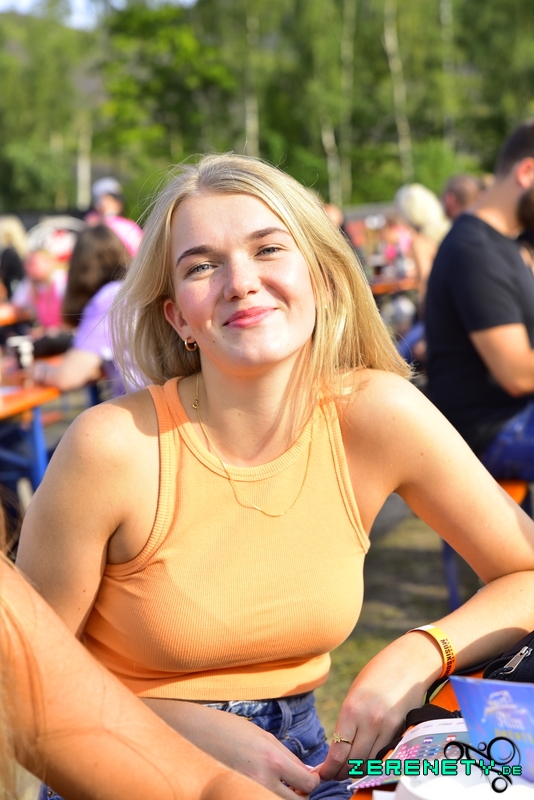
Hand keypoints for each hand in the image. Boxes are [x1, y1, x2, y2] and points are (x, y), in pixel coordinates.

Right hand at [143, 698, 319, 799]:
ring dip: (284, 797)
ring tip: (279, 786)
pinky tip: (263, 788)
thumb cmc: (231, 729)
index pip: (308, 783)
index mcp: (272, 758)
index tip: (310, 777)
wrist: (195, 733)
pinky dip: (266, 797)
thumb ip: (288, 758)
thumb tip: (307, 775)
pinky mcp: (234, 795)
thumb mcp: (263, 737)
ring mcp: (247, 790)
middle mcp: (262, 779)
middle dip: (301, 795)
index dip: (313, 782)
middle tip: (297, 787)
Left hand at [318, 633, 442, 781]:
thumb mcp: (354, 695)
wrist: (408, 664)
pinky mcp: (400, 732)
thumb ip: (348, 721)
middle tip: (333, 774)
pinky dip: (372, 760)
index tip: (322, 774)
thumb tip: (338, 748)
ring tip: (347, 769)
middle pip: (352, 763)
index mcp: (352, 710)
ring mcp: (387, 729)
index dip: (329, 769)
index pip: (338, 752)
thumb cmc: (376, 675)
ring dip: (356, 769)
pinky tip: (365, 758)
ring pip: (368, 763)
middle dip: (340, 772)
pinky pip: (382, 755)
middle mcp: (369, 722)